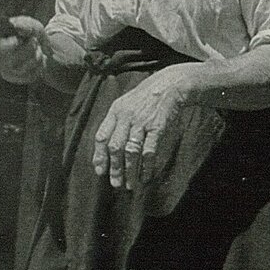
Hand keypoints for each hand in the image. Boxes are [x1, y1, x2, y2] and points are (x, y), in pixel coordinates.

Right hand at [0, 16, 44, 83]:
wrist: (41, 45)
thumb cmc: (29, 32)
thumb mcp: (29, 23)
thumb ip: (24, 25)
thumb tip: (20, 28)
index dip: (5, 45)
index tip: (18, 40)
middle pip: (12, 57)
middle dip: (29, 47)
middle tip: (34, 40)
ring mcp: (4, 69)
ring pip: (24, 67)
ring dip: (36, 55)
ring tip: (37, 48)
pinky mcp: (15, 78)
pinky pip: (30, 75)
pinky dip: (39, 65)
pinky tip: (37, 58)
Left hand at [93, 64, 194, 190]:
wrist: (170, 84)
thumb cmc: (146, 97)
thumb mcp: (126, 103)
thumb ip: (116, 122)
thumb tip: (107, 147)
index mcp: (116, 111)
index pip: (102, 136)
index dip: (99, 156)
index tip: (100, 171)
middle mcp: (126, 117)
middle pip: (115, 147)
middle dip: (114, 168)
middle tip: (115, 184)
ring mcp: (142, 122)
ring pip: (131, 152)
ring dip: (129, 171)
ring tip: (130, 185)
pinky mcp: (157, 127)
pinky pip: (149, 151)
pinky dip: (147, 166)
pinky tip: (146, 177)